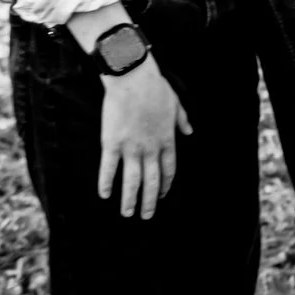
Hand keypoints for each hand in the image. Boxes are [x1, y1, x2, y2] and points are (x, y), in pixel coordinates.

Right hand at [99, 60, 191, 219]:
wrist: (133, 78)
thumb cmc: (155, 87)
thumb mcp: (176, 103)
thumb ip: (182, 120)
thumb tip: (190, 131)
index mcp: (167, 140)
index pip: (169, 170)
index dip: (166, 186)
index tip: (163, 196)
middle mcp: (151, 148)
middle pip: (152, 181)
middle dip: (149, 201)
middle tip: (146, 216)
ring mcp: (131, 148)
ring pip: (132, 181)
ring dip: (130, 200)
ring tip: (127, 213)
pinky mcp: (112, 143)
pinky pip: (109, 169)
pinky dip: (106, 183)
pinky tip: (105, 195)